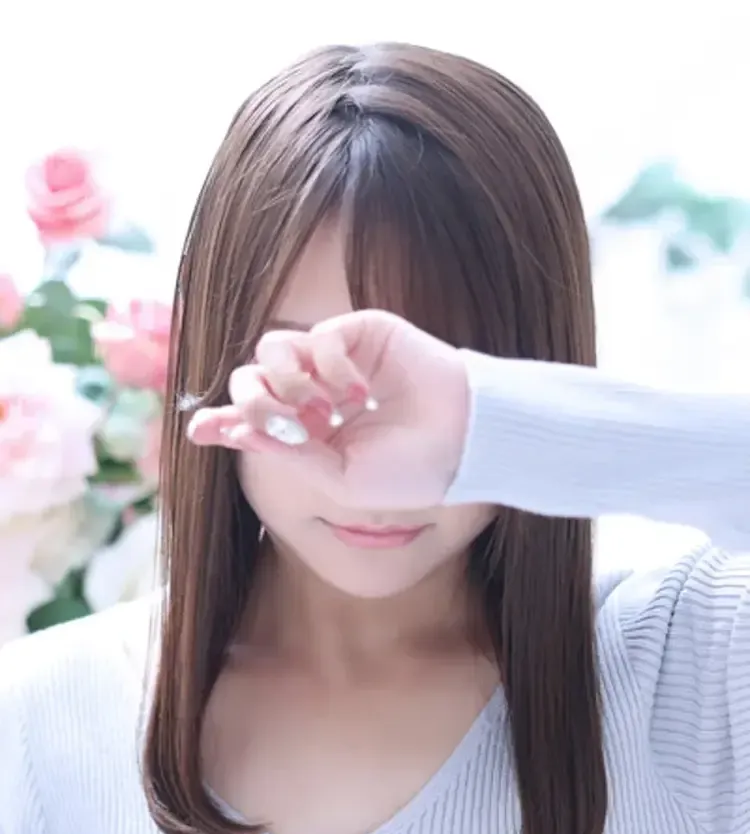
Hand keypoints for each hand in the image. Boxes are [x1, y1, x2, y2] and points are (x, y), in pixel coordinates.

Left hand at [186, 310, 469, 510]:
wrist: (464, 443)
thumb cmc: (409, 471)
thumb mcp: (340, 479)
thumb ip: (288, 454)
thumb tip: (233, 430)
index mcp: (310, 433)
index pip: (254, 420)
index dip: (224, 421)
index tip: (198, 430)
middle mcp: (315, 395)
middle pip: (253, 379)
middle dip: (252, 401)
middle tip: (278, 422)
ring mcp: (336, 362)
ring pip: (274, 349)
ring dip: (285, 381)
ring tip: (320, 410)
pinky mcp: (360, 334)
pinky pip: (318, 335)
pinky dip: (328, 364)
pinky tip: (355, 391)